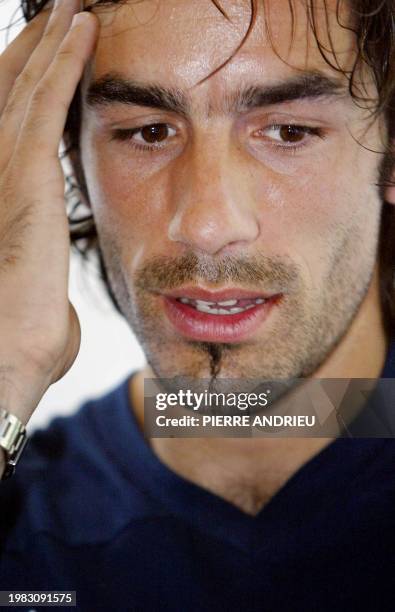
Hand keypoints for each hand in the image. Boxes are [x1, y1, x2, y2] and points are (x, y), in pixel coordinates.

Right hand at [0, 0, 97, 424]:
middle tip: (61, 10)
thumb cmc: (24, 340)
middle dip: (37, 48)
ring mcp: (2, 172)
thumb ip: (45, 286)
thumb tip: (52, 301)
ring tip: (73, 4)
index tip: (55, 52)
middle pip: (13, 93)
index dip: (31, 83)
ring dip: (51, 41)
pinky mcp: (23, 178)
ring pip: (27, 87)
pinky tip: (84, 28)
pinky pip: (48, 105)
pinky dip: (63, 63)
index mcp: (4, 198)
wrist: (6, 360)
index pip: (16, 126)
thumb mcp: (40, 300)